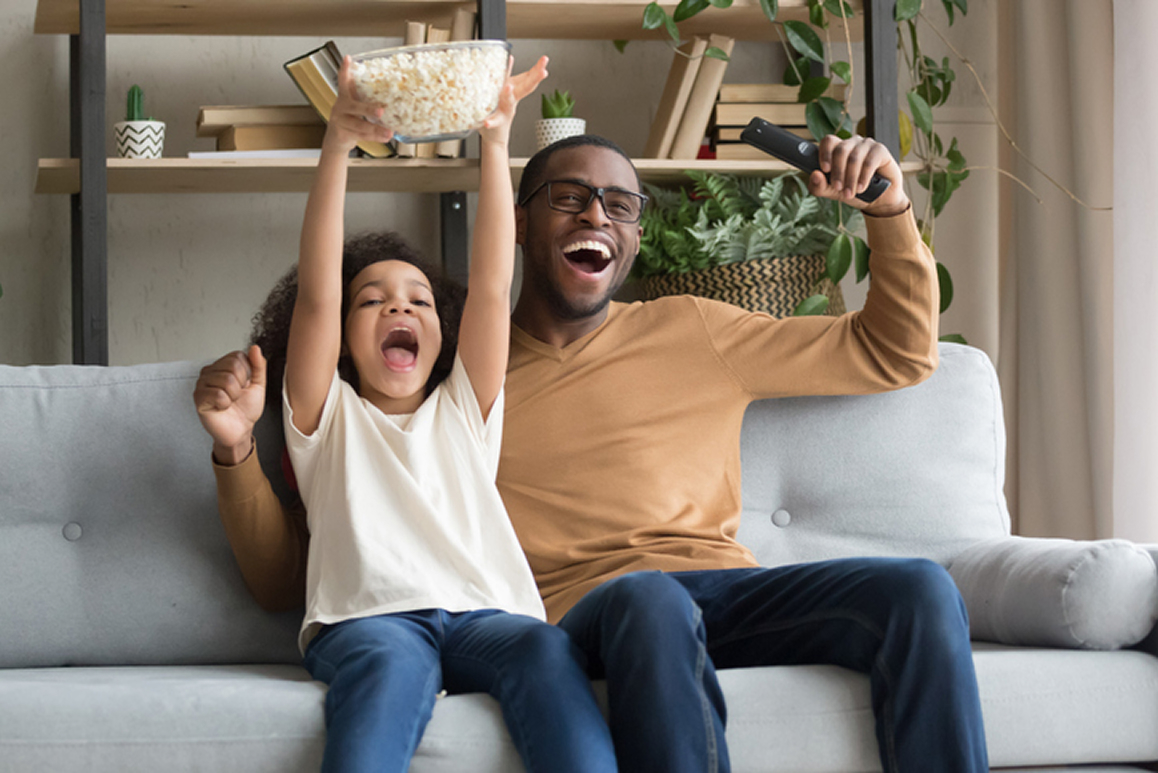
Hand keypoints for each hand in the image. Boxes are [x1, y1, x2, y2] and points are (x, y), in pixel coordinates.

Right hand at [194, 345, 267, 464]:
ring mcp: (201, 384)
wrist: (241, 428)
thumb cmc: (246, 407)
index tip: (244, 385)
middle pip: (233, 367)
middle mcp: (210, 371)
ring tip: (230, 401)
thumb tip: (255, 348)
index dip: (247, 373)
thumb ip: (258, 365)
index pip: (238, 356)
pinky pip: (218, 395)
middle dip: (241, 385)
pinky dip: (225, 404)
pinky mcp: (198, 398)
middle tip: (236, 396)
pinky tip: (221, 407)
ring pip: (226, 380)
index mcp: (223, 365)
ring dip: (234, 396)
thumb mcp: (258, 384)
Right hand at [324, 56, 395, 152]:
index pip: (343, 81)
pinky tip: (385, 138)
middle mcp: (340, 107)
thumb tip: (392, 97)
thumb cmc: (350, 120)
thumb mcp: (355, 107)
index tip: (348, 59)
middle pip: (355, 107)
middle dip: (368, 109)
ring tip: (389, 132)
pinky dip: (375, 138)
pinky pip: (361, 136)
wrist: (336, 141)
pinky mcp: (343, 134)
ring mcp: (340, 121)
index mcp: (344, 97)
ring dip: (376, 129)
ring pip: (360, 124)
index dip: (345, 70)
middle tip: (381, 111)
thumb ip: (366, 100)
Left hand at [478, 55, 549, 145]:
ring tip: (509, 88)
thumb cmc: (497, 111)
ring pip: (508, 101)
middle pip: (525, 87)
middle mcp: (511, 100)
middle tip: (544, 70)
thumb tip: (509, 56)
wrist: (493, 135)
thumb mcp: (503, 89)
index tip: (545, 60)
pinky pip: (492, 121)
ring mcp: (504, 110)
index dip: (537, 69)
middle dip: (535, 78)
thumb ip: (506, 74)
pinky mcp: (495, 121)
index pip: (528, 78)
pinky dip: (490, 121)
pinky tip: (487, 122)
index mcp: (513, 90)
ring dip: (509, 95)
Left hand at [810, 134, 909, 216]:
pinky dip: (863, 177)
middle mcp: (852, 144)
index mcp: (838, 149)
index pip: (828, 141)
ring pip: (854, 157)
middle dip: (838, 172)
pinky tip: (861, 187)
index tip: (824, 169)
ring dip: (850, 178)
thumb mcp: (833, 192)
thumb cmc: (853, 191)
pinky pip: (869, 161)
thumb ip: (819, 186)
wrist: (878, 200)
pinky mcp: (880, 151)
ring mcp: (867, 145)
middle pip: (841, 149)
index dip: (825, 153)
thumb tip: (814, 175)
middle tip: (838, 188)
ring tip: (850, 193)